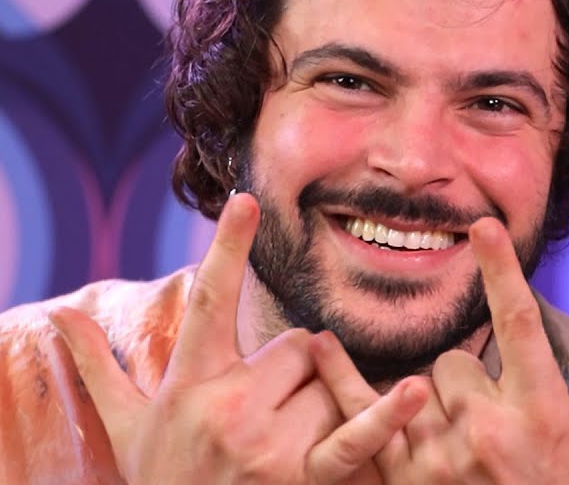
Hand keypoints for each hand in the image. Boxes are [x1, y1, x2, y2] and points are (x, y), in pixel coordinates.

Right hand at [50, 192, 425, 483]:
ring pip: (332, 383)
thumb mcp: (127, 426)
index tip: (246, 201)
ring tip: (290, 439)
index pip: (211, 303)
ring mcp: (268, 446)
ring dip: (325, 402)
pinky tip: (417, 391)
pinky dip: (387, 415)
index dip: (228, 249)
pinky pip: (355, 437)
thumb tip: (62, 317)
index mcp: (190, 385)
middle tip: (268, 410)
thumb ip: (100, 368)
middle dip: (296, 370)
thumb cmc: (164, 478)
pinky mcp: (304, 478)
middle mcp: (228, 410)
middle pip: (301, 345)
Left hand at [314, 216, 568, 483]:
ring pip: (417, 385)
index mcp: (539, 417)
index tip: (480, 225)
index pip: (519, 326)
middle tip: (493, 409)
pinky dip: (341, 385)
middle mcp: (481, 434)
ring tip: (447, 415)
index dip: (500, 271)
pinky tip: (316, 346)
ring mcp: (435, 461)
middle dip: (472, 372)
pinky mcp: (401, 483)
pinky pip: (360, 421)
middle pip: (457, 361)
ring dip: (432, 394)